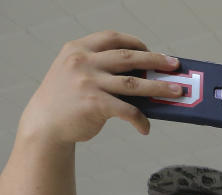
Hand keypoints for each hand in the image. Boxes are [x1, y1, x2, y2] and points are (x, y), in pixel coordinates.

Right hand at [20, 31, 182, 141]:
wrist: (44, 125)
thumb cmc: (66, 101)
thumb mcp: (75, 74)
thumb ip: (100, 69)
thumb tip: (143, 77)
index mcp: (78, 49)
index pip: (112, 38)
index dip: (135, 42)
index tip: (150, 49)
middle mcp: (83, 62)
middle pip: (129, 57)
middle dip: (156, 60)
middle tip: (175, 65)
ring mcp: (89, 82)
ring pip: (134, 83)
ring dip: (159, 87)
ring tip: (177, 92)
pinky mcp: (95, 104)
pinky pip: (127, 110)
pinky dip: (140, 120)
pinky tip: (145, 127)